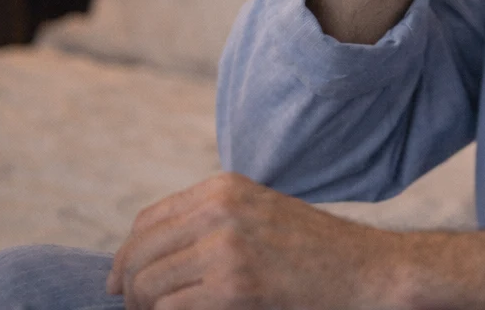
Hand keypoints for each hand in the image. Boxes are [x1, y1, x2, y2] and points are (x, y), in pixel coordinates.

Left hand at [107, 173, 400, 309]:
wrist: (365, 270)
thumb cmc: (312, 252)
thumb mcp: (257, 215)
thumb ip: (209, 221)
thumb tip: (143, 256)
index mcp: (222, 188)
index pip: (147, 221)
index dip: (125, 256)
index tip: (119, 283)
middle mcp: (219, 209)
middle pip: (140, 252)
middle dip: (129, 287)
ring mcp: (225, 246)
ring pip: (149, 284)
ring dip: (146, 308)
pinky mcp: (233, 285)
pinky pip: (172, 308)